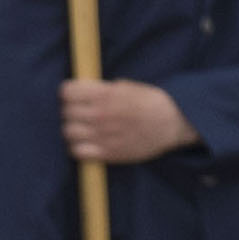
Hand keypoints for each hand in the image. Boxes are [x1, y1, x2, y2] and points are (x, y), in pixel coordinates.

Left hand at [58, 81, 192, 164]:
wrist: (172, 122)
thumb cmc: (150, 102)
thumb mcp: (126, 86)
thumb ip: (102, 89)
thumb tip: (82, 91)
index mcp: (105, 95)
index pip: (67, 92)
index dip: (68, 93)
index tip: (72, 96)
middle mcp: (100, 114)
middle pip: (66, 113)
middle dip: (70, 111)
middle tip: (80, 113)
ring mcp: (102, 135)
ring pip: (68, 133)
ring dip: (73, 130)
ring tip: (82, 129)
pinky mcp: (107, 153)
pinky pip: (77, 152)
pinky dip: (77, 148)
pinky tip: (86, 143)